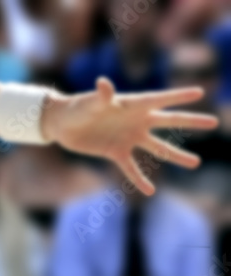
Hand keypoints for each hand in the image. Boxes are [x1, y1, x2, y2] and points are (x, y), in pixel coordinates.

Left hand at [41, 77, 219, 194]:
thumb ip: (101, 96)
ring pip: (157, 148)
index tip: (200, 92)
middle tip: (214, 123)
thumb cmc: (77, 107)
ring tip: (195, 163)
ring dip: (176, 156)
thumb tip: (104, 84)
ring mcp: (129, 137)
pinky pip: (131, 168)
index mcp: (133, 104)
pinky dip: (139, 179)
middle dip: (191, 122)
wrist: (63, 124)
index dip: (179, 96)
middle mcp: (136, 121)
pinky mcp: (116, 152)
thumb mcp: (89, 102)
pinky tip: (150, 191)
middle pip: (169, 121)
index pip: (160, 99)